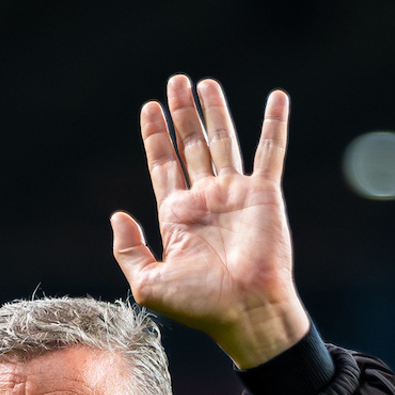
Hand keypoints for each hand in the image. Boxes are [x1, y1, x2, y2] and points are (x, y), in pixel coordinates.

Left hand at [110, 75, 310, 369]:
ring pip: (223, 140)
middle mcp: (206, 200)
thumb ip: (128, 250)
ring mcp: (236, 194)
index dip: (155, 136)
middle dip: (182, 114)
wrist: (246, 313)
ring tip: (204, 83)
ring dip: (214, 110)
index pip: (163, 165)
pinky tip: (277, 97)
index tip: (149, 108)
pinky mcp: (264, 194)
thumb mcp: (149, 283)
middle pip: (190, 145)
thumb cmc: (201, 307)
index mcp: (178, 217)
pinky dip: (275, 123)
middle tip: (175, 81)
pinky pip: (271, 151)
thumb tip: (117, 215)